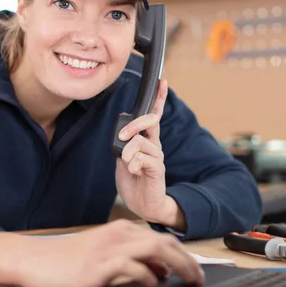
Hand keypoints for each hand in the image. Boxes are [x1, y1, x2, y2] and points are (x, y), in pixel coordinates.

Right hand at [16, 220, 204, 286]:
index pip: (161, 239)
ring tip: (190, 280)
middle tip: (200, 278)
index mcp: (120, 229)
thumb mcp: (103, 252)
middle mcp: (118, 235)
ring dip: (178, 265)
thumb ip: (131, 257)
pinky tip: (154, 284)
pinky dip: (148, 275)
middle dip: (188, 260)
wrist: (33, 258)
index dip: (183, 254)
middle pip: (165, 243)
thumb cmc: (66, 258)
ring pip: (156, 250)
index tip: (195, 269)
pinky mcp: (99, 265)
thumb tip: (161, 270)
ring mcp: (109, 248)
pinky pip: (132, 266)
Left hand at [115, 80, 184, 229]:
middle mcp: (154, 146)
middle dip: (134, 125)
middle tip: (122, 138)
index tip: (163, 81)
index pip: (154, 116)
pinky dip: (133, 165)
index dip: (159, 99)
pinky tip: (134, 173)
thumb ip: (124, 145)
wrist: (142, 205)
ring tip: (128, 165)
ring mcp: (157, 157)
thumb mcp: (123, 160)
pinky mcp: (157, 169)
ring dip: (128, 153)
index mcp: (146, 141)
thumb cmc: (133, 182)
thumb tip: (123, 136)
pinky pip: (142, 159)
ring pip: (140, 142)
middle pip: (150, 122)